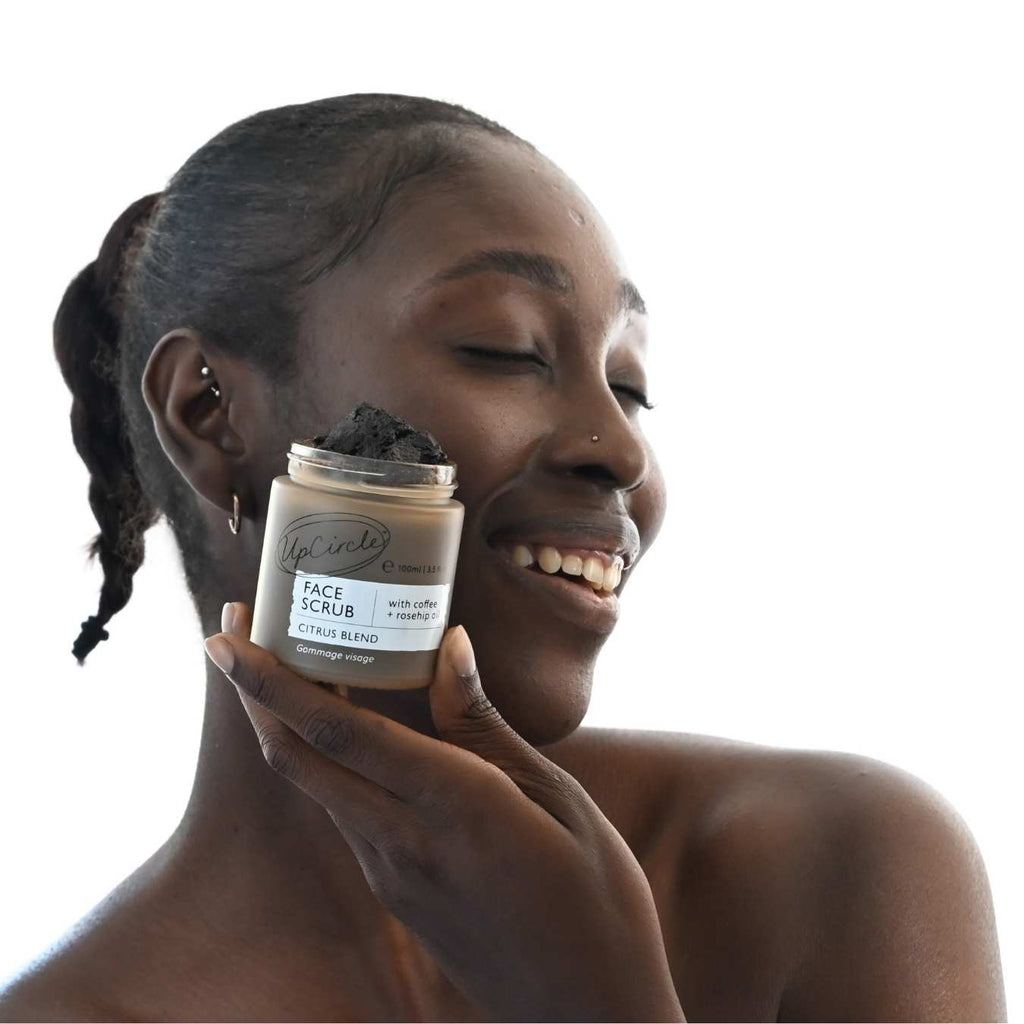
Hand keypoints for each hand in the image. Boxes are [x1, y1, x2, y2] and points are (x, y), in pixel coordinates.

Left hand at [204, 602, 685, 1022]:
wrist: (587, 1014)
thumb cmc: (596, 901)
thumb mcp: (557, 797)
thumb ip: (486, 725)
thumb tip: (448, 645)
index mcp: (456, 808)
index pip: (341, 732)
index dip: (273, 681)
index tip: (227, 637)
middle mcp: (404, 845)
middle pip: (300, 757)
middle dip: (253, 692)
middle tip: (228, 633)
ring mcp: (392, 877)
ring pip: (316, 785)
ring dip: (283, 724)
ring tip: (284, 662)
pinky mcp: (396, 896)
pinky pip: (346, 812)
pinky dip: (325, 760)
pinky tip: (345, 729)